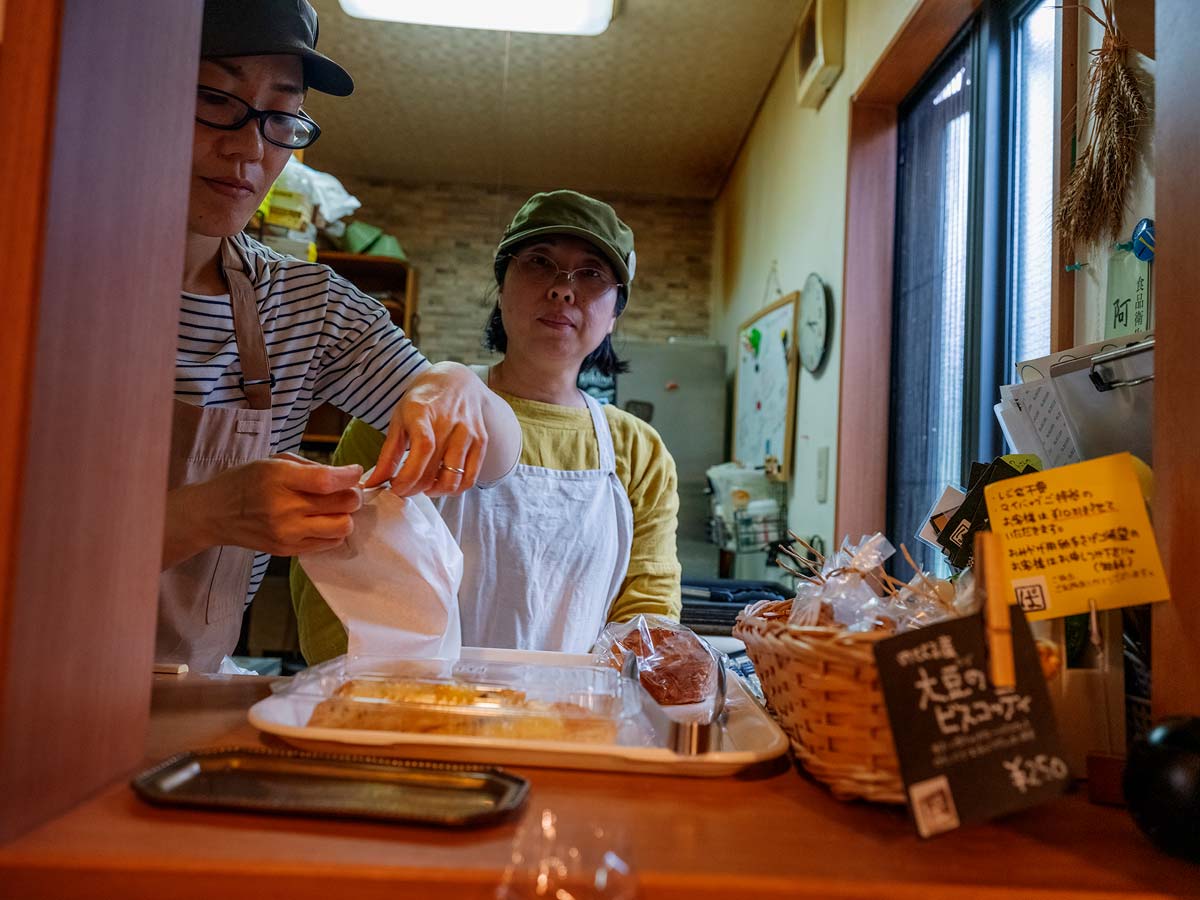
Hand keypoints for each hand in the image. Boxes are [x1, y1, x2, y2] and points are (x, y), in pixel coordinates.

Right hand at [162, 455, 363, 567]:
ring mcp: (286, 533)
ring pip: (341, 527)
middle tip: (347, 490)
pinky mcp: (287, 550)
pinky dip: (333, 532)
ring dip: (346, 516)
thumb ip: (311, 468)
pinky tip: (322, 522)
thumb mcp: (274, 461)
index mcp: (279, 478)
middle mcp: (284, 508)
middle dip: (352, 495)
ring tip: (335, 509)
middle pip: (342, 505)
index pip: (327, 481)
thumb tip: (347, 476)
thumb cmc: (247, 481)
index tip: (356, 471)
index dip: (350, 476)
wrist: (214, 513)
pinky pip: (328, 544)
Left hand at [365, 361, 518, 497]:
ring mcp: (469, 433)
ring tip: (424, 486)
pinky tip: (441, 482)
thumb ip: (387, 454)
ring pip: (453, 480)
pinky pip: (470, 478)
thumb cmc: (423, 402)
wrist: (455, 382)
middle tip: (405, 488)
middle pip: (434, 471)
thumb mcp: (399, 420)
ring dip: (435, 492)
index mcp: (423, 413)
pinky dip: (454, 488)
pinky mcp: (481, 442)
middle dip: (414, 489)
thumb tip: (373, 484)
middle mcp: (449, 423)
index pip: (422, 449)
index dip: (408, 476)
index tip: (395, 487)